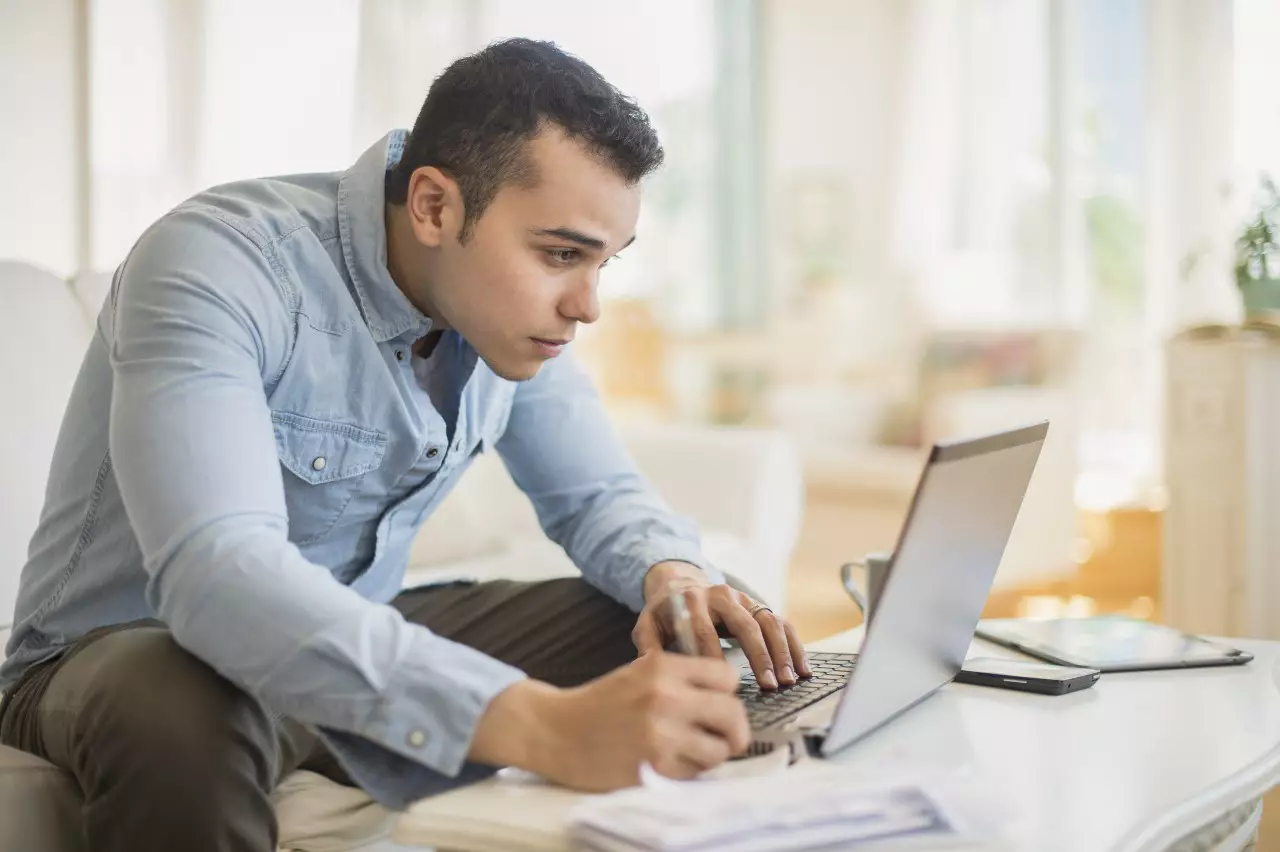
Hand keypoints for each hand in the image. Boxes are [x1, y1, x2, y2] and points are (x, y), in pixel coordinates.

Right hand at [472, 652, 750, 790]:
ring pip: (720, 749)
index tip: (719, 703)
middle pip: (733, 714)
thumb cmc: (600, 702)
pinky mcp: (654, 767)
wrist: (555, 731)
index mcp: (663, 667)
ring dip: (713, 754)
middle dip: (734, 729)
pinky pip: (696, 772)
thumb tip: (725, 696)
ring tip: (693, 752)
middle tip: (727, 737)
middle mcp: (667, 697)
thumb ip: (680, 679)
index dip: (727, 693)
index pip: (727, 677)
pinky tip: (672, 763)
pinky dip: (691, 771)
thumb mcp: (639, 673)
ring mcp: (662, 734)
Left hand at [633, 562, 811, 689]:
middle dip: (759, 656)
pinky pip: (781, 622)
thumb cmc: (665, 613)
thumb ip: (647, 644)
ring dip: (781, 653)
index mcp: (692, 600)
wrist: (679, 584)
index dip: (715, 658)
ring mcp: (743, 598)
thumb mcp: (647, 623)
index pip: (705, 631)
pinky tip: (803, 669)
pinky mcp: (757, 605)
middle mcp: (721, 595)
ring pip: (768, 623)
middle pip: (745, 625)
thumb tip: (648, 668)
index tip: (723, 686)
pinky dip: (794, 645)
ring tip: (789, 681)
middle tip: (769, 685)